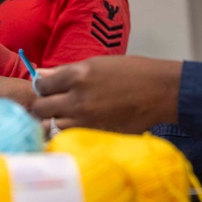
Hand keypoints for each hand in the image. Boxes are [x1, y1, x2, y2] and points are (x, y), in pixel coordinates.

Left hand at [29, 56, 182, 133]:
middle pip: (40, 108)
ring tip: (62, 117)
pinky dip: (68, 134)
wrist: (161, 91)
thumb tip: (42, 75)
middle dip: (41, 106)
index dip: (41, 87)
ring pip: (52, 127)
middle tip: (49, 105)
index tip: (46, 89)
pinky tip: (75, 127)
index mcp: (78, 76)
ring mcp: (87, 121)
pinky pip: (70, 138)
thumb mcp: (97, 63)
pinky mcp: (96, 135)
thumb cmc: (131, 72)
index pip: (42, 85)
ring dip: (53, 122)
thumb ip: (66, 71)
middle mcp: (78, 99)